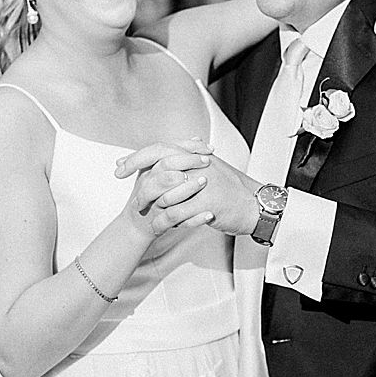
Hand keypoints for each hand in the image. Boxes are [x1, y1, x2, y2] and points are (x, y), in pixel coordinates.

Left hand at [117, 146, 259, 237]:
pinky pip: (176, 213)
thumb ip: (188, 161)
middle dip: (139, 185)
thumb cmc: (232, 189)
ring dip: (151, 207)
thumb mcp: (210, 168)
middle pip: (157, 169)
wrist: (255, 204)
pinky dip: (163, 222)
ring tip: (145, 216)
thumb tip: (165, 157)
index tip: (121, 166)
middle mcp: (196, 165)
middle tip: (129, 197)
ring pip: (165, 194)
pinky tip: (158, 227)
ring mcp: (201, 184)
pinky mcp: (205, 203)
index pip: (159, 149)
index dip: (137, 158)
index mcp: (194, 154)